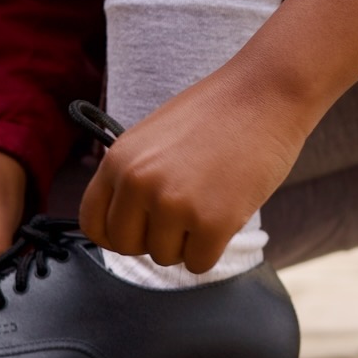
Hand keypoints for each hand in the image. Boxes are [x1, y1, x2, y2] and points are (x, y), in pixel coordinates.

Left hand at [78, 64, 307, 273]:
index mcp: (118, 160)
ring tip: (208, 202)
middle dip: (153, 238)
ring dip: (186, 241)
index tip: (137, 228)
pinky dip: (213, 248)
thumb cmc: (214, 113)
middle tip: (181, 214)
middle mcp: (138, 184)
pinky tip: (225, 213)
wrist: (264, 94)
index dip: (115, 232)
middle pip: (127, 246)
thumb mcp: (153, 137)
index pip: (92, 223)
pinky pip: (199, 263)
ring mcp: (174, 204)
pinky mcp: (212, 222)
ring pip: (165, 257)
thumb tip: (126, 221)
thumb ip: (133, 175)